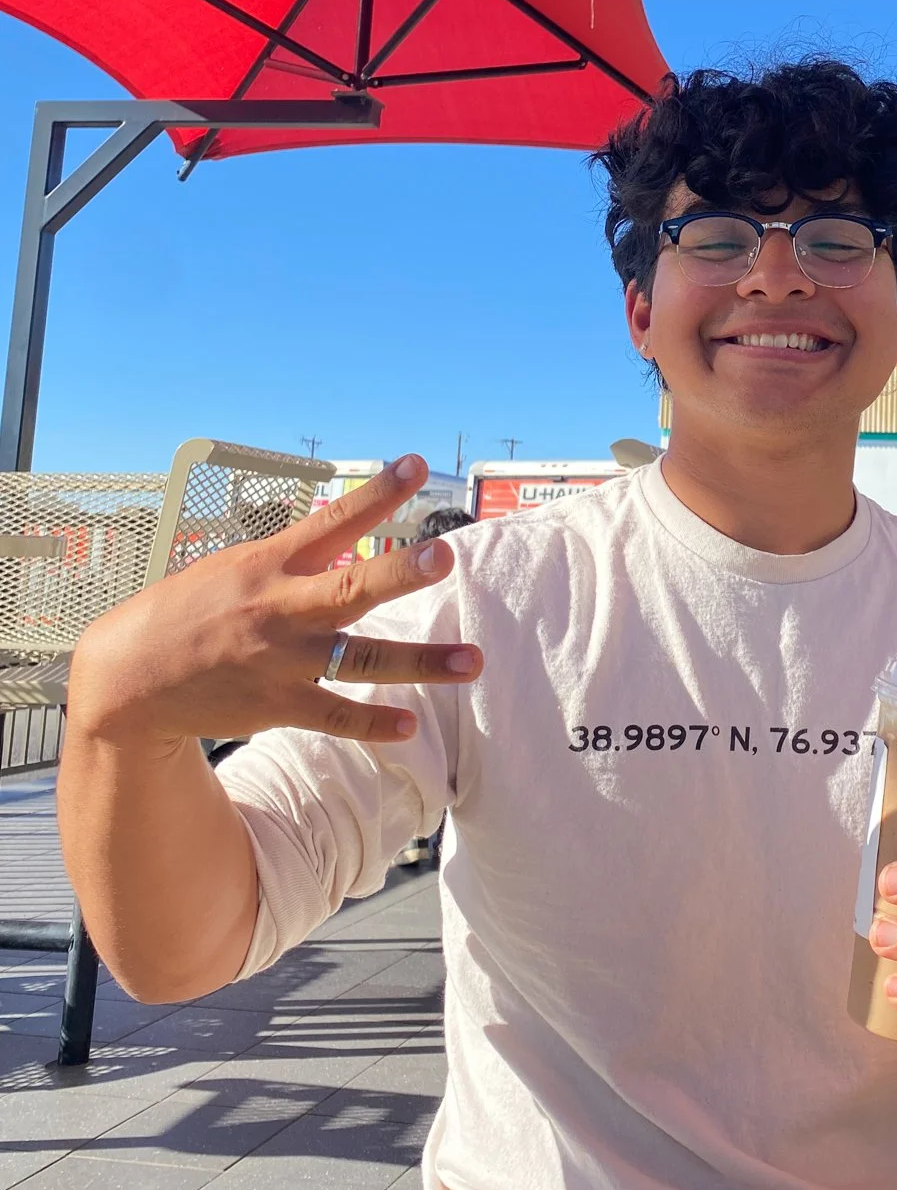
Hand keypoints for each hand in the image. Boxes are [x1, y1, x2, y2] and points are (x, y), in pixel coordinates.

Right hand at [67, 455, 482, 752]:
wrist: (130, 677)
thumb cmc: (191, 612)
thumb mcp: (235, 567)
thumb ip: (295, 556)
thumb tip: (351, 534)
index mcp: (271, 565)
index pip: (332, 520)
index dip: (375, 493)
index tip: (416, 465)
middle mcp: (282, 609)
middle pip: (352, 588)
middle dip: (400, 572)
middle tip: (445, 556)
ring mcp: (283, 660)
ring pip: (362, 659)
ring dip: (420, 662)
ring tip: (472, 661)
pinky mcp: (277, 705)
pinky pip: (335, 714)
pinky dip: (372, 722)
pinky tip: (409, 724)